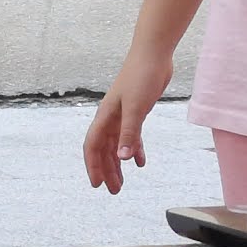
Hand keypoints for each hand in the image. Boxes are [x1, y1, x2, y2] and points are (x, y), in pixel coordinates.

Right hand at [82, 63, 169, 195]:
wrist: (153, 55)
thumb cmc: (141, 77)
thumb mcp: (136, 109)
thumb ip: (129, 134)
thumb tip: (122, 160)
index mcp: (105, 117)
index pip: (93, 146)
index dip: (93, 166)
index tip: (97, 185)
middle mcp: (110, 118)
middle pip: (104, 149)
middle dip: (107, 170)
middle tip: (114, 191)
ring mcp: (122, 114)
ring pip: (116, 145)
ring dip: (118, 164)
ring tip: (123, 182)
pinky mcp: (136, 111)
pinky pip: (131, 136)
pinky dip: (134, 150)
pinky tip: (140, 163)